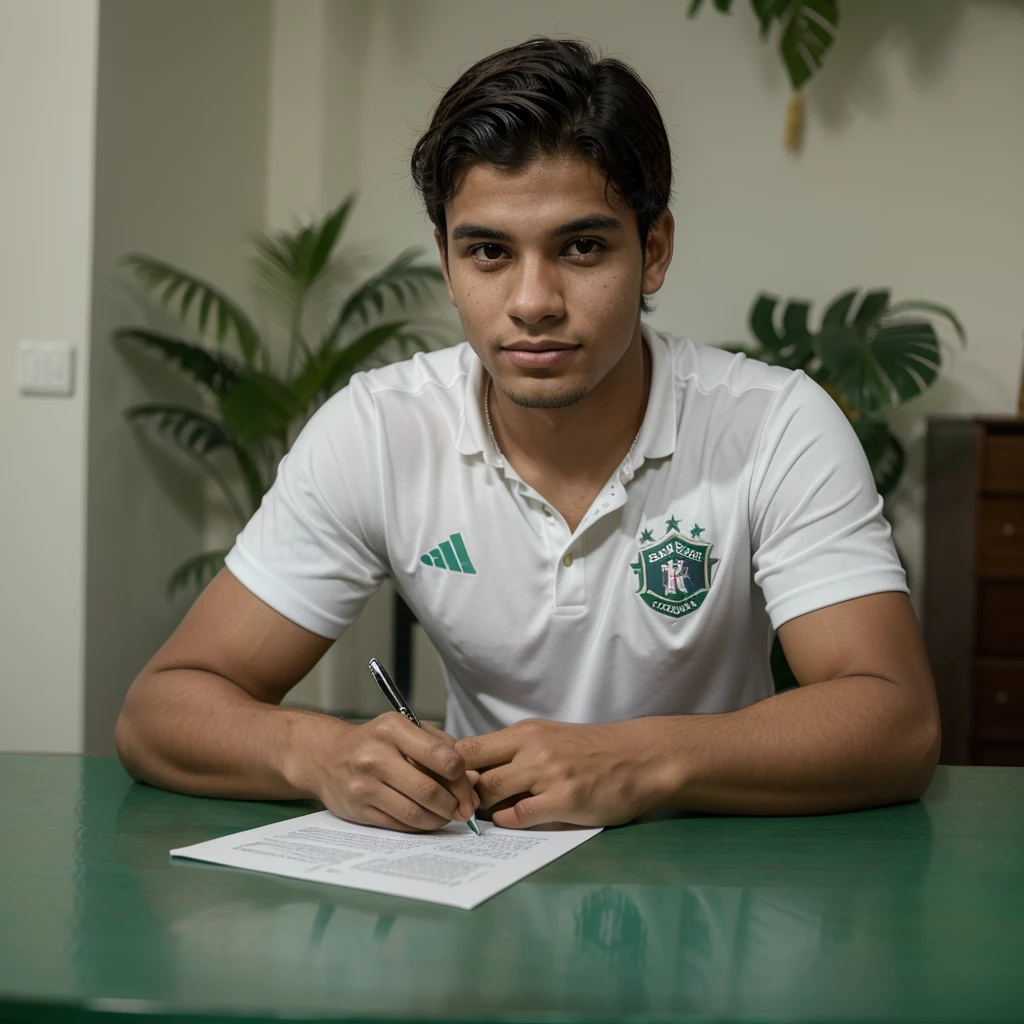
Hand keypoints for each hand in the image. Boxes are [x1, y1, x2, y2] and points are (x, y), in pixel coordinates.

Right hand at [307, 713, 479, 831]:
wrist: (326, 756)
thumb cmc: (377, 742)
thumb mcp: (407, 730)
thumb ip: (441, 748)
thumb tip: (473, 779)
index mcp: (393, 729)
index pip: (441, 757)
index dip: (462, 776)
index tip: (471, 784)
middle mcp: (376, 756)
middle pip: (429, 790)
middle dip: (456, 804)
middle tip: (467, 810)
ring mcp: (364, 785)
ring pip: (415, 812)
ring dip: (440, 819)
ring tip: (449, 816)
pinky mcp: (359, 810)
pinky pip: (400, 824)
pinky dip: (421, 826)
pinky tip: (428, 820)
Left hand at [455, 718, 668, 828]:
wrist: (639, 759)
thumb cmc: (593, 752)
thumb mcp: (549, 739)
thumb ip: (515, 752)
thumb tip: (474, 773)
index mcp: (525, 732)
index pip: (468, 747)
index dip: (452, 770)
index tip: (450, 786)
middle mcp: (532, 748)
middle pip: (473, 770)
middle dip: (462, 793)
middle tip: (462, 808)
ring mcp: (548, 774)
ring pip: (491, 792)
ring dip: (483, 809)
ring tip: (486, 817)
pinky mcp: (565, 800)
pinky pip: (518, 816)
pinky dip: (508, 823)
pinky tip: (513, 822)